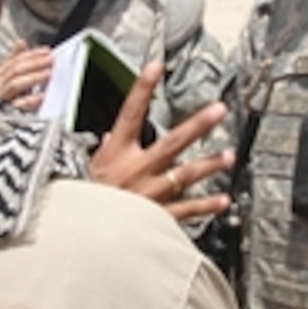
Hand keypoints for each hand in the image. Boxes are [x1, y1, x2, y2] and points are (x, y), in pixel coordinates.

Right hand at [0, 40, 52, 111]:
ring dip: (33, 78)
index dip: (32, 54)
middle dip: (34, 63)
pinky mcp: (7, 114)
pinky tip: (40, 96)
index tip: (46, 52)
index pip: (16, 60)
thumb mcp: (6, 77)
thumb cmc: (0, 98)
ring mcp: (1, 98)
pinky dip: (30, 100)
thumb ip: (15, 60)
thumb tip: (20, 42)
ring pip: (15, 84)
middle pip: (16, 70)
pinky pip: (18, 106)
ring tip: (47, 74)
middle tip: (50, 60)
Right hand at [90, 62, 233, 220]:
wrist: (78, 241)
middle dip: (198, 124)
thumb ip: (101, 152)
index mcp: (115, 154)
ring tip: (228, 156)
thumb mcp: (82, 170)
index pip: (129, 114)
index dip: (142, 88)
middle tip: (218, 110)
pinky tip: (223, 200)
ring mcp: (149, 194)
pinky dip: (206, 206)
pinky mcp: (157, 217)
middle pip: (172, 141)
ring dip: (210, 164)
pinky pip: (186, 210)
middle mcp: (136, 170)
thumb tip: (106, 139)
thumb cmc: (78, 203)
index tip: (156, 67)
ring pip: (186, 175)